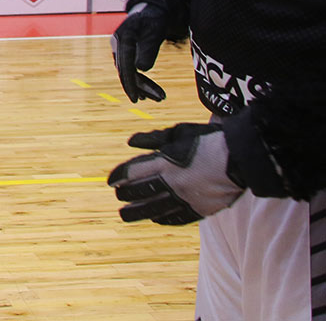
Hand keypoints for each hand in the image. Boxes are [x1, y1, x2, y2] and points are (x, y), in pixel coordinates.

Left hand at [108, 123, 243, 224]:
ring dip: (138, 212)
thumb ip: (154, 139)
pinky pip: (177, 217)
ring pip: (156, 209)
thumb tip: (131, 142)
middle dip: (126, 195)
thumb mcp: (179, 134)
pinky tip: (156, 219)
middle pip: (141, 192)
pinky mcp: (201, 209)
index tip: (111, 181)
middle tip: (119, 198)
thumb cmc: (209, 141)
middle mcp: (173, 183)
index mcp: (166, 163)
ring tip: (126, 215)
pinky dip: (164, 219)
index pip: (134, 172)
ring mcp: (187, 198)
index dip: (120, 176)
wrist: (241, 159)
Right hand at [110, 2, 170, 101]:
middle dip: (140, 87)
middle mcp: (117, 44)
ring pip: (128, 72)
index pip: (125, 63)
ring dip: (142, 86)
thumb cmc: (154, 19)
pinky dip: (139, 81)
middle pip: (126, 70)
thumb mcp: (155, 32)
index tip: (136, 98)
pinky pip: (130, 69)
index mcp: (122, 36)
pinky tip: (146, 92)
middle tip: (159, 99)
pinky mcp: (125, 53)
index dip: (130, 82)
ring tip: (157, 98)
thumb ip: (149, 49)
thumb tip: (141, 69)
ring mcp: (120, 49)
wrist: (152, 10)